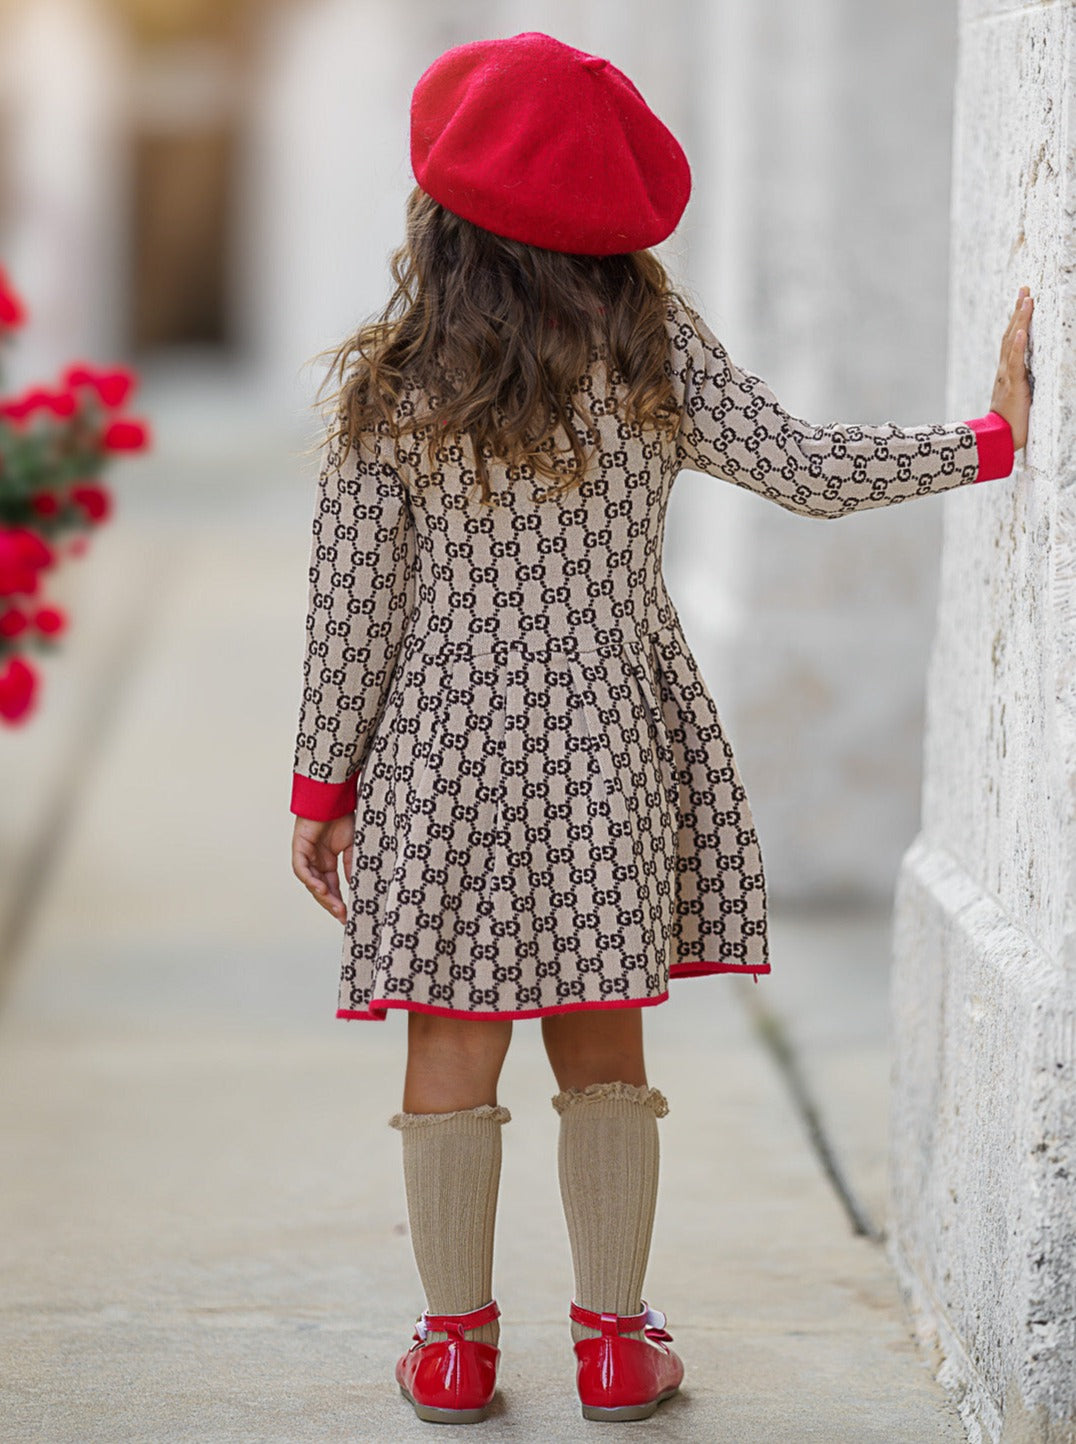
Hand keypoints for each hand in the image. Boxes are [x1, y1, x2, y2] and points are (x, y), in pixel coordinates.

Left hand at [291, 813, 353, 923]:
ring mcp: (307, 855)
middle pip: (321, 889)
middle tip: (342, 916)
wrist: (334, 797)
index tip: (348, 915)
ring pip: (311, 883)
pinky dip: (310, 880)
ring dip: (323, 896)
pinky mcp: (299, 848)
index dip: (339, 901)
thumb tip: (355, 885)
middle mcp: (316, 861)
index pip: (332, 887)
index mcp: (328, 862)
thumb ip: (352, 865)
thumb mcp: (353, 846)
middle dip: (331, 904)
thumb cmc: (343, 816)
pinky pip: (302, 869)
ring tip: (335, 907)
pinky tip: (320, 888)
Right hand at [989, 286, 1033, 450]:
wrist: (998, 440)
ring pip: (1013, 343)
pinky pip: (1015, 363)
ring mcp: (1007, 376)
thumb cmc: (1008, 422)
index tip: (1023, 298)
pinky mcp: (1013, 386)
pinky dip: (1018, 346)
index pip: (1011, 339)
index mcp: (1006, 372)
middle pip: (1011, 334)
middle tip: (1025, 289)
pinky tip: (1021, 331)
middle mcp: (1005, 370)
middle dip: (1018, 311)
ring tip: (1026, 300)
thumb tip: (1027, 371)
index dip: (1016, 319)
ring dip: (1019, 320)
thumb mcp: (1015, 397)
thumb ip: (1018, 382)